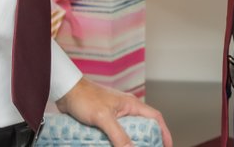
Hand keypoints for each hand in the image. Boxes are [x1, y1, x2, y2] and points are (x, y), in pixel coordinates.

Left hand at [56, 77, 172, 146]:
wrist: (66, 91)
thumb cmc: (85, 97)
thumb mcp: (104, 118)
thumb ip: (118, 135)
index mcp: (131, 104)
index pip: (155, 118)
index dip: (164, 132)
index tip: (167, 146)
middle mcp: (125, 109)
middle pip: (143, 127)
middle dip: (148, 140)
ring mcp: (114, 115)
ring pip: (128, 132)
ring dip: (130, 143)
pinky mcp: (103, 120)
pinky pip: (114, 134)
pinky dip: (116, 142)